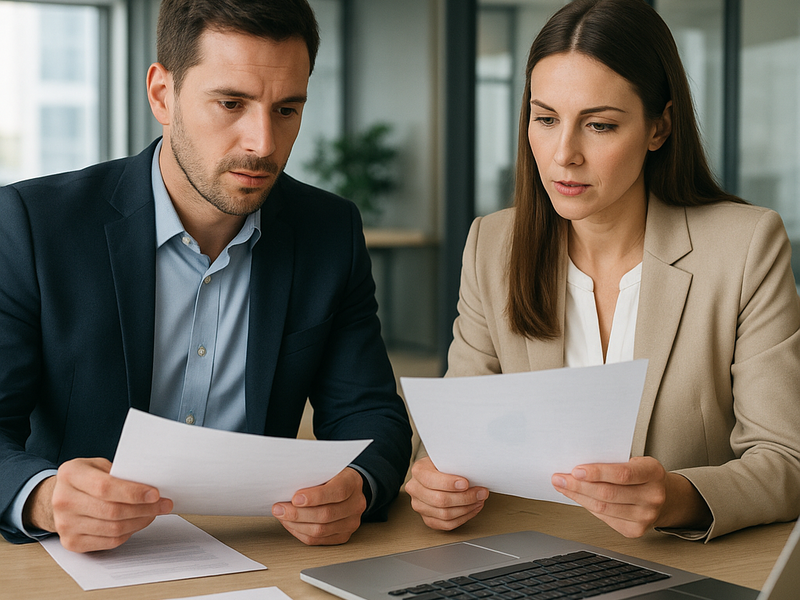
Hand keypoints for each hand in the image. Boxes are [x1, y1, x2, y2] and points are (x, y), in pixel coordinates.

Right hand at [23, 457, 172, 552]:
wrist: (60, 496)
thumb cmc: (87, 477)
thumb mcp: (99, 465)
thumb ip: (120, 473)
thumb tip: (151, 487)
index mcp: (70, 474)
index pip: (106, 487)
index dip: (134, 493)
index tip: (155, 494)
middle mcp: (63, 500)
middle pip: (112, 511)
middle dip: (144, 509)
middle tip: (164, 505)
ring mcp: (64, 524)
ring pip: (113, 528)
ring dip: (140, 522)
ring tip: (154, 513)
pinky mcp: (71, 542)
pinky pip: (108, 541)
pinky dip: (128, 533)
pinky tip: (137, 523)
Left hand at [271, 467, 366, 544]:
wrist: (348, 487)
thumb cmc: (332, 476)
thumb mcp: (325, 469)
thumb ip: (312, 477)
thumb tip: (287, 487)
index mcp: (352, 483)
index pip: (337, 491)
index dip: (315, 497)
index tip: (295, 498)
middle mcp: (355, 504)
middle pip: (326, 514)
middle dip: (298, 513)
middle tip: (279, 509)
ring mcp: (351, 522)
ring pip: (320, 530)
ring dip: (296, 525)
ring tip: (282, 517)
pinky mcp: (343, 535)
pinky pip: (318, 540)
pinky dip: (300, 533)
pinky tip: (291, 524)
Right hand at [405, 457, 487, 530]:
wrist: (436, 472)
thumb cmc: (443, 465)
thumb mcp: (446, 458)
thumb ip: (455, 464)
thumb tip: (474, 472)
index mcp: (418, 471)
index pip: (431, 480)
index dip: (450, 484)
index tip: (466, 483)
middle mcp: (415, 489)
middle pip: (440, 500)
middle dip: (465, 498)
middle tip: (481, 492)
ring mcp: (419, 506)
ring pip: (445, 514)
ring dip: (467, 509)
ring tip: (479, 500)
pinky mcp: (428, 519)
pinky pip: (447, 525)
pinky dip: (463, 518)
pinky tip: (472, 509)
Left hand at [551, 456, 711, 536]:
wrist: (664, 497)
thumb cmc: (642, 475)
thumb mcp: (634, 461)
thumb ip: (612, 462)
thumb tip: (577, 466)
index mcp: (653, 472)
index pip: (622, 474)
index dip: (597, 472)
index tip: (575, 470)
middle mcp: (653, 496)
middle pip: (608, 493)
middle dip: (578, 486)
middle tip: (559, 478)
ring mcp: (646, 516)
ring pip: (603, 508)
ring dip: (578, 496)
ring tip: (563, 486)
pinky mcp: (635, 530)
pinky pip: (604, 518)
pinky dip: (587, 506)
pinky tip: (578, 497)